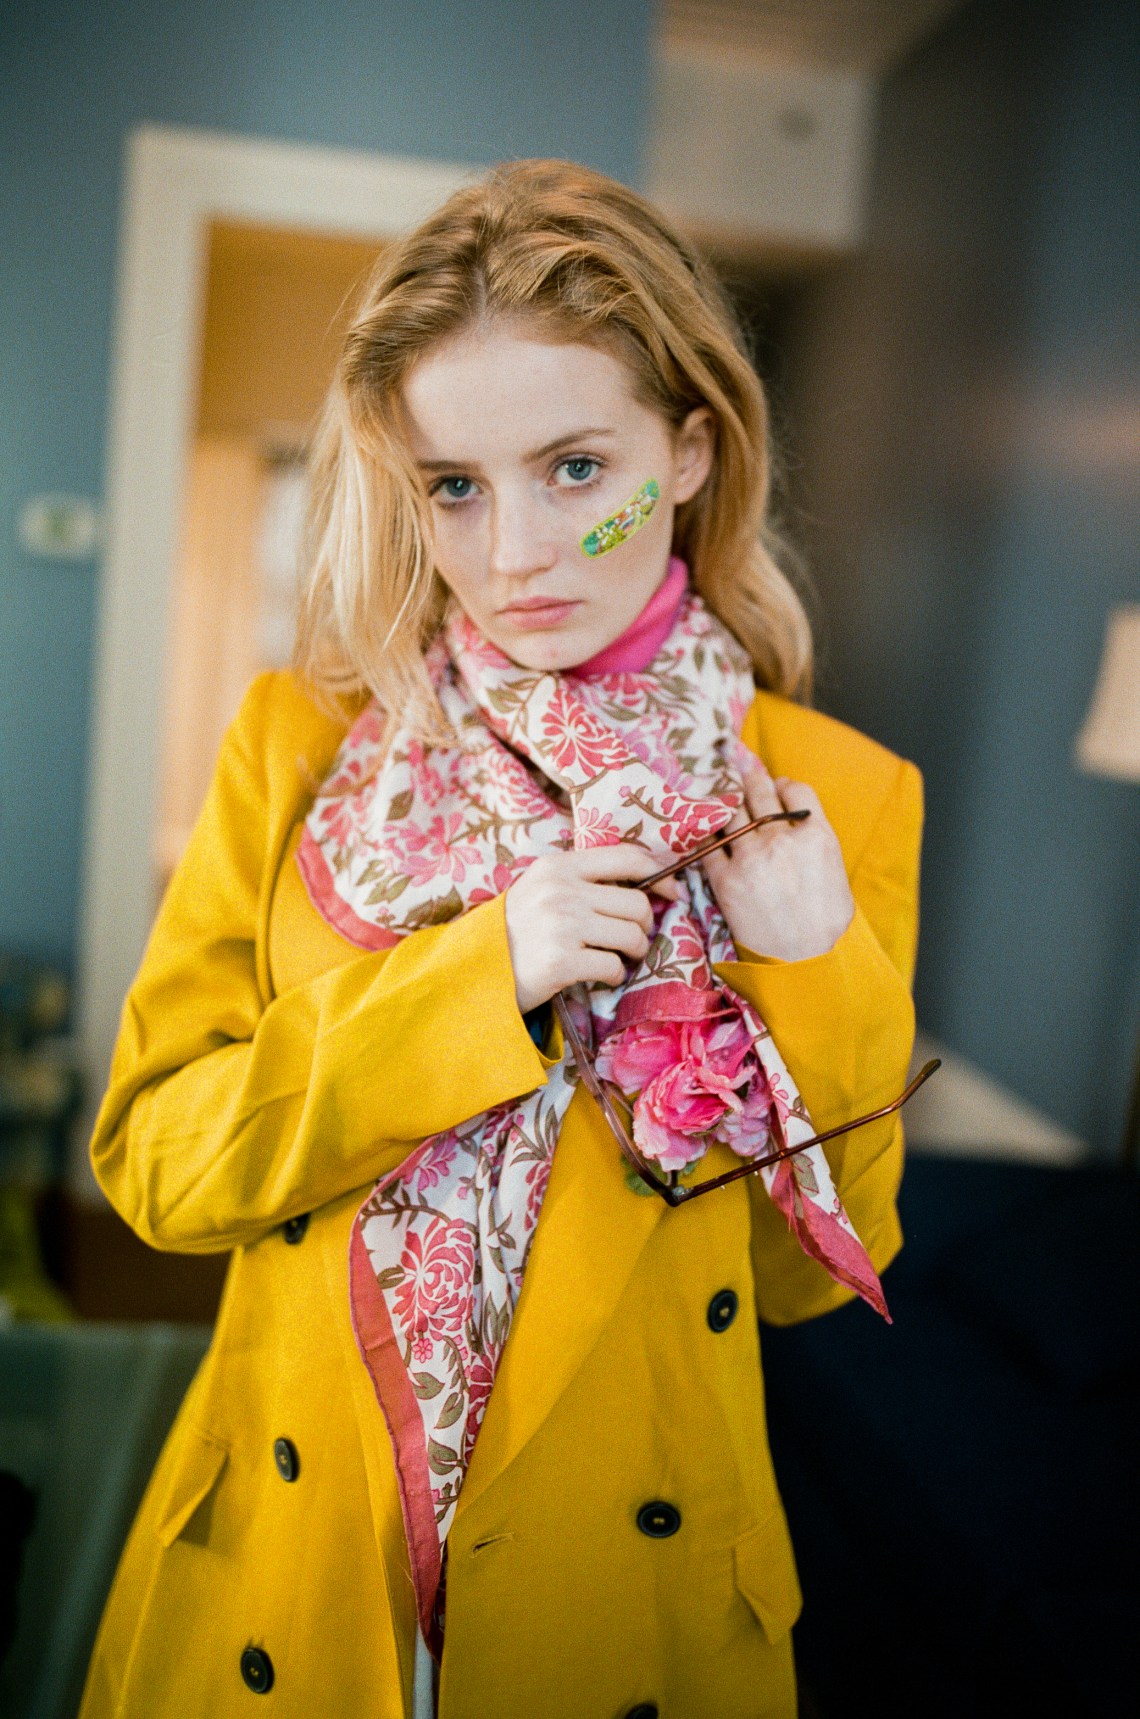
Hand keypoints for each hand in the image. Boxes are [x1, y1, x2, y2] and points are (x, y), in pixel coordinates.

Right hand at [505, 847, 678, 1013]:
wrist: (475, 970)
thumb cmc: (514, 930)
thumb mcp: (540, 889)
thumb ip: (581, 880)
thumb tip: (643, 883)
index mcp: (558, 866)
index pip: (627, 858)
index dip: (660, 875)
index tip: (672, 892)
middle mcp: (562, 890)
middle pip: (637, 904)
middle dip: (644, 926)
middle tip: (632, 940)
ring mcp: (563, 925)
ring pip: (631, 936)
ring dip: (632, 952)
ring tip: (616, 958)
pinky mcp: (563, 961)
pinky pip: (614, 967)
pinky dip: (614, 976)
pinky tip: (599, 976)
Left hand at [703, 763, 853, 961]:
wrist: (806, 964)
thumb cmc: (827, 924)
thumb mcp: (835, 872)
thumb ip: (814, 840)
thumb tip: (796, 822)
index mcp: (817, 835)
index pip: (797, 791)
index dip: (784, 785)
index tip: (776, 786)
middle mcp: (783, 839)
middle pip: (759, 792)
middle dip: (748, 776)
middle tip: (738, 765)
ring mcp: (751, 857)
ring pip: (731, 812)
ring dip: (724, 799)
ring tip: (717, 791)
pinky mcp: (725, 880)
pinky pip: (708, 845)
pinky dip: (706, 834)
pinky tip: (704, 830)